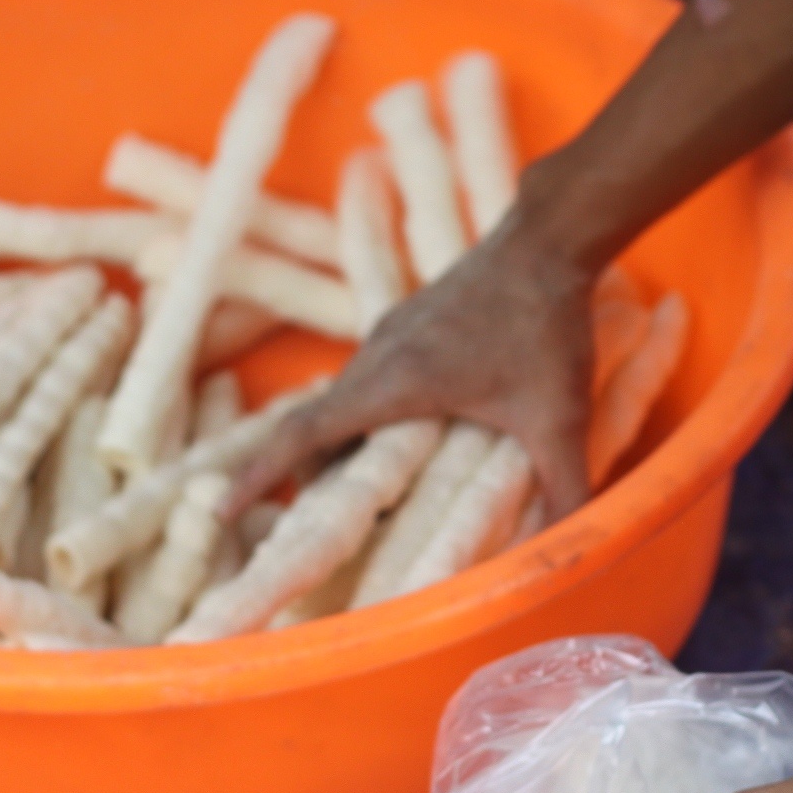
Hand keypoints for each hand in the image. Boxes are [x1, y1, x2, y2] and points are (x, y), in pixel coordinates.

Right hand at [230, 214, 597, 518]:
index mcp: (393, 384)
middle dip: (304, 480)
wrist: (549, 239)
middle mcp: (377, 357)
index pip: (303, 435)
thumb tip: (571, 553)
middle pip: (317, 427)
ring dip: (339, 448)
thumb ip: (566, 489)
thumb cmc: (550, 327)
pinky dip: (365, 419)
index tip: (221, 510)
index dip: (260, 475)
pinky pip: (367, 381)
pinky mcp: (409, 323)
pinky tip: (402, 443)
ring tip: (356, 499)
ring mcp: (390, 335)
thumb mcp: (561, 418)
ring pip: (343, 403)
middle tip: (306, 531)